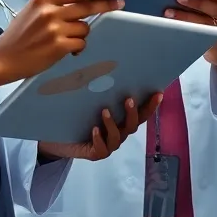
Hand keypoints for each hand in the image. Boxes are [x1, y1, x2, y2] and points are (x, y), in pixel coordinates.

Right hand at [0, 0, 123, 87]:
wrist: (3, 59)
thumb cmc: (18, 36)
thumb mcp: (33, 11)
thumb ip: (55, 5)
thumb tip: (82, 1)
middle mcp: (49, 12)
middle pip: (88, 6)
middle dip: (107, 4)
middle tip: (120, 2)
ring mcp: (54, 29)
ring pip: (85, 27)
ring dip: (81, 33)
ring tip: (66, 40)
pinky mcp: (58, 46)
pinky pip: (81, 43)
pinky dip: (77, 47)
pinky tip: (66, 50)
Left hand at [38, 93, 162, 160]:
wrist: (58, 139)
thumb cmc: (77, 118)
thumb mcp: (89, 102)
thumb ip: (99, 90)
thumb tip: (103, 63)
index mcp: (121, 121)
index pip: (140, 113)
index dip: (151, 105)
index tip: (158, 93)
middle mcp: (118, 133)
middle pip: (133, 125)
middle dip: (133, 112)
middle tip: (129, 99)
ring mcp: (107, 144)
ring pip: (118, 137)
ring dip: (113, 124)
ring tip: (104, 111)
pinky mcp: (95, 153)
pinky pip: (101, 149)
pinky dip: (99, 139)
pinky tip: (94, 129)